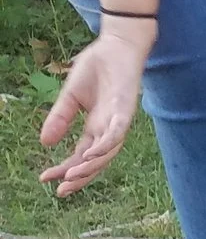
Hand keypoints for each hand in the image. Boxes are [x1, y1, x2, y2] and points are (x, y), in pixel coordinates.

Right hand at [39, 20, 151, 196]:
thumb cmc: (97, 70)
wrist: (116, 47)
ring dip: (91, 165)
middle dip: (80, 177)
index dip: (64, 169)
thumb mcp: (70, 97)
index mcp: (95, 127)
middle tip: (62, 191)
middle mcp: (108, 128)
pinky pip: (118, 132)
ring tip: (72, 176)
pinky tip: (92, 154)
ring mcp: (119, 120)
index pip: (80, 156)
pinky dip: (106, 144)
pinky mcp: (127, 108)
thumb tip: (45, 143)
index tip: (45, 180)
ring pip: (108, 151)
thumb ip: (59, 118)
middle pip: (96, 161)